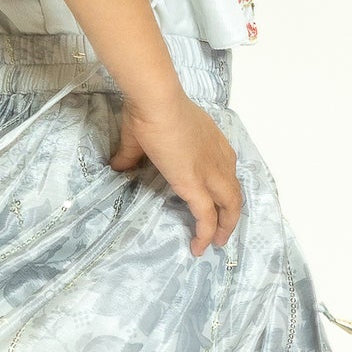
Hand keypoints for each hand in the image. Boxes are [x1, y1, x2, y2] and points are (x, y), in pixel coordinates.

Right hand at [110, 92, 242, 255]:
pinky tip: (199, 248)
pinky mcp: (197, 187)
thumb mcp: (140, 135)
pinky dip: (205, 234)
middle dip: (231, 212)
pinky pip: (207, 217)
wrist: (156, 103)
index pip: (225, 169)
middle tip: (223, 230)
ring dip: (225, 226)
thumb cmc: (150, 111)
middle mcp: (220, 158)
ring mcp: (210, 173)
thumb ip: (131, 154)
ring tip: (216, 243)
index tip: (217, 200)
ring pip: (229, 206)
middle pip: (234, 191)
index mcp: (212, 142)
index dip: (223, 187)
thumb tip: (117, 165)